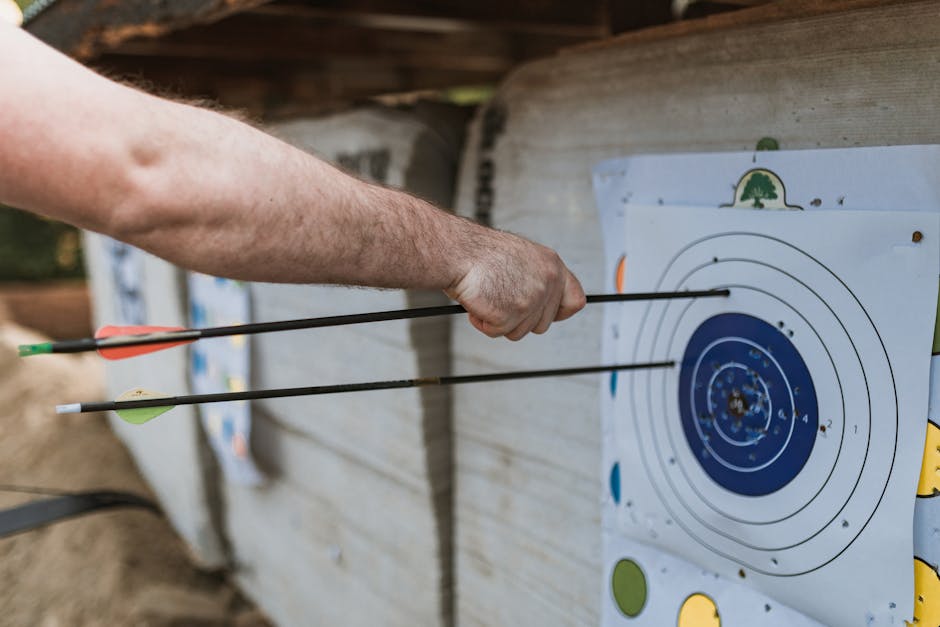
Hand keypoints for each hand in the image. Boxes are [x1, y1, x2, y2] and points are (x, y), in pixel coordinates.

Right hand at [446, 228, 585, 339]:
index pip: (575, 300)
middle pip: (542, 324)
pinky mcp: (511, 314)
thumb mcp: (522, 259)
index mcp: (552, 265)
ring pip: (519, 332)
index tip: (550, 316)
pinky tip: (477, 301)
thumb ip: (538, 280)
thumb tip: (542, 307)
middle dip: (519, 320)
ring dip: (499, 321)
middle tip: (500, 300)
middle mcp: (548, 282)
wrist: (458, 251)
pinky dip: (483, 322)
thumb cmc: (481, 254)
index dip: (560, 313)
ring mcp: (531, 300)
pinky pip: (497, 332)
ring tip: (487, 296)